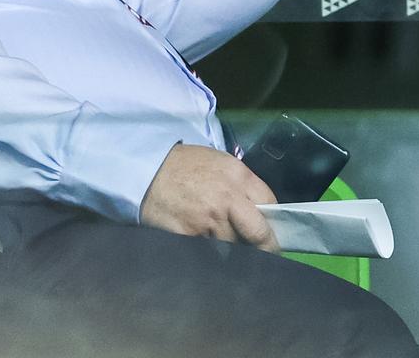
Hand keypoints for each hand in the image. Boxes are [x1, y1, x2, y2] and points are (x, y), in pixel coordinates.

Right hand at [140, 144, 279, 251]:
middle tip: (262, 254)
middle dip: (265, 248)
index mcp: (238, 176)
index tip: (270, 234)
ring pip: (235, 248)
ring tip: (223, 244)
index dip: (272, 223)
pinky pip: (210, 254)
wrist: (146, 170)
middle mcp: (227, 198)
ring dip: (233, 250)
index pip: (271, 205)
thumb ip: (241, 185)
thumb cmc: (185, 166)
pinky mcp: (190, 236)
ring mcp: (208, 220)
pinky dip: (211, 254)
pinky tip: (204, 245)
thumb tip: (261, 213)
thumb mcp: (219, 163)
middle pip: (259, 234)